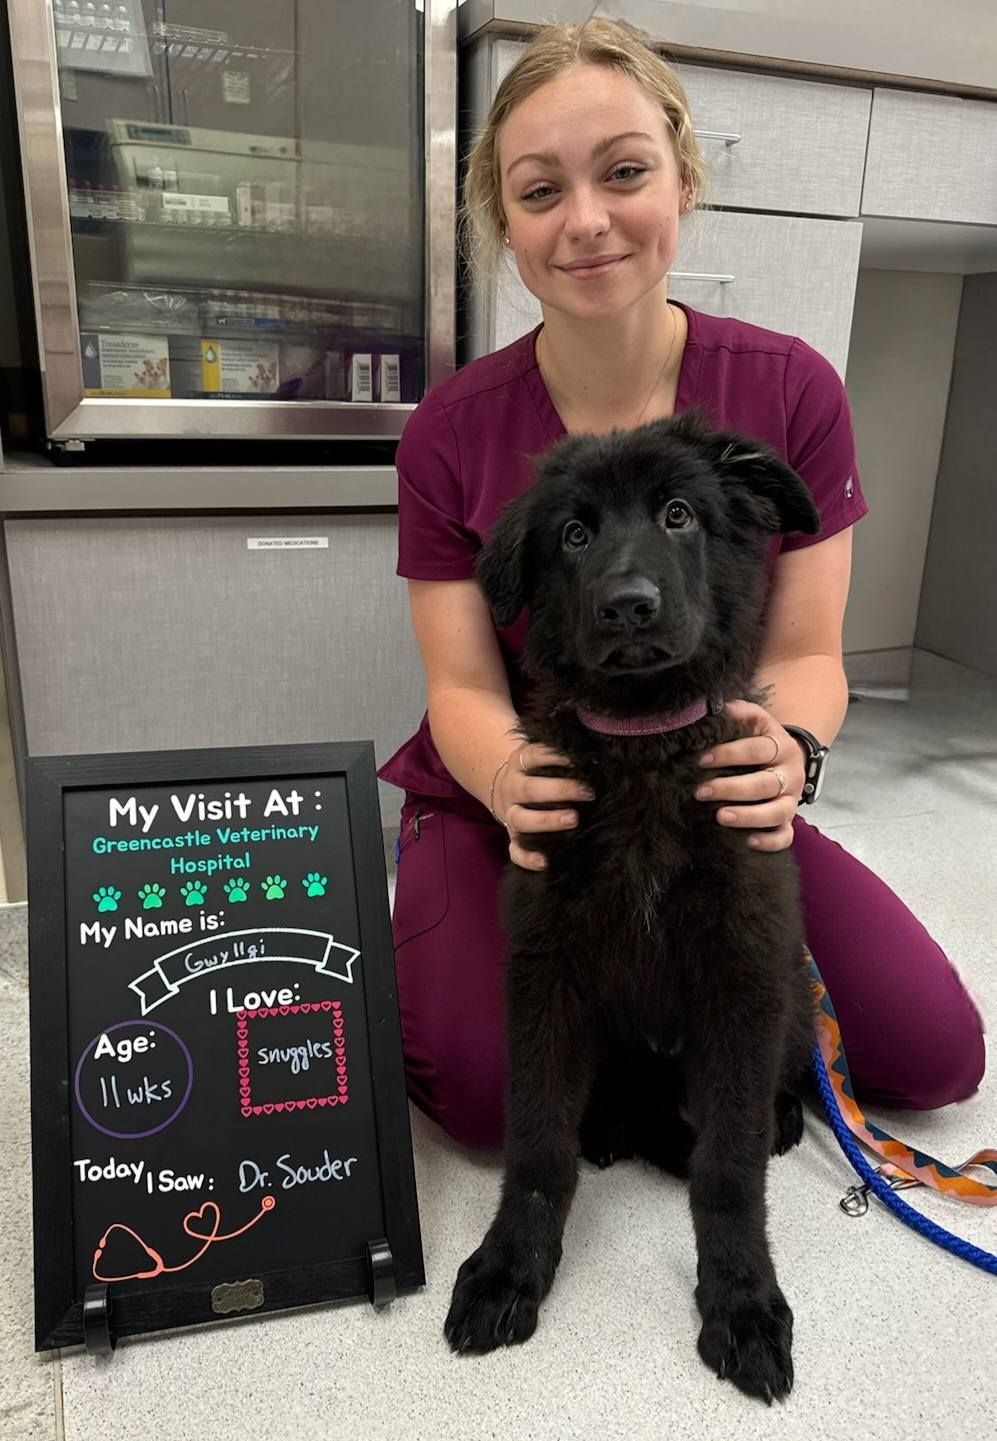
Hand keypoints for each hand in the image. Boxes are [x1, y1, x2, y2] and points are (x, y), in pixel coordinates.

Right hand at [493, 742, 594, 870]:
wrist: (507, 788)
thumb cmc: (539, 771)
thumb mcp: (542, 756)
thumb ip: (560, 755)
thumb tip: (597, 754)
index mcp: (520, 763)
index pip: (534, 755)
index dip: (556, 756)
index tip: (581, 759)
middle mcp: (512, 788)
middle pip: (530, 790)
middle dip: (559, 791)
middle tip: (587, 792)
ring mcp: (510, 813)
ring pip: (521, 819)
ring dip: (546, 821)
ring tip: (574, 820)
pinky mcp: (511, 837)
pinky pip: (514, 850)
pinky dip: (527, 857)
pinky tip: (545, 862)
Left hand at [693, 699, 804, 851]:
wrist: (785, 757)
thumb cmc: (758, 739)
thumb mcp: (752, 719)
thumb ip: (736, 712)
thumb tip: (711, 706)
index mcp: (781, 746)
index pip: (757, 749)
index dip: (729, 754)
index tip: (701, 760)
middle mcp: (790, 774)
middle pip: (764, 784)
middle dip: (731, 788)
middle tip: (701, 791)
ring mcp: (791, 800)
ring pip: (778, 812)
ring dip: (749, 816)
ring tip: (720, 817)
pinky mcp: (788, 821)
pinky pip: (785, 836)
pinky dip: (770, 841)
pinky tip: (748, 841)